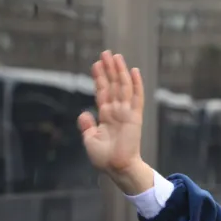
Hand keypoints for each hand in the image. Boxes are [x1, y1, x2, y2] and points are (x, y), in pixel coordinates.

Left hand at [78, 51, 144, 175]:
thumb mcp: (90, 140)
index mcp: (106, 116)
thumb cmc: (104, 158)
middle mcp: (116, 111)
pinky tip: (134, 71)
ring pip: (123, 86)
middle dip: (109, 69)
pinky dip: (136, 84)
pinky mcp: (135, 117)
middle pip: (113, 85)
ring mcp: (126, 112)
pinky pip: (137, 97)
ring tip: (116, 56)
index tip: (96, 64)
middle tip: (106, 53)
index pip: (102, 92)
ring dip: (119, 71)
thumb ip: (86, 126)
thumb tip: (83, 113)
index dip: (99, 78)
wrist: (117, 167)